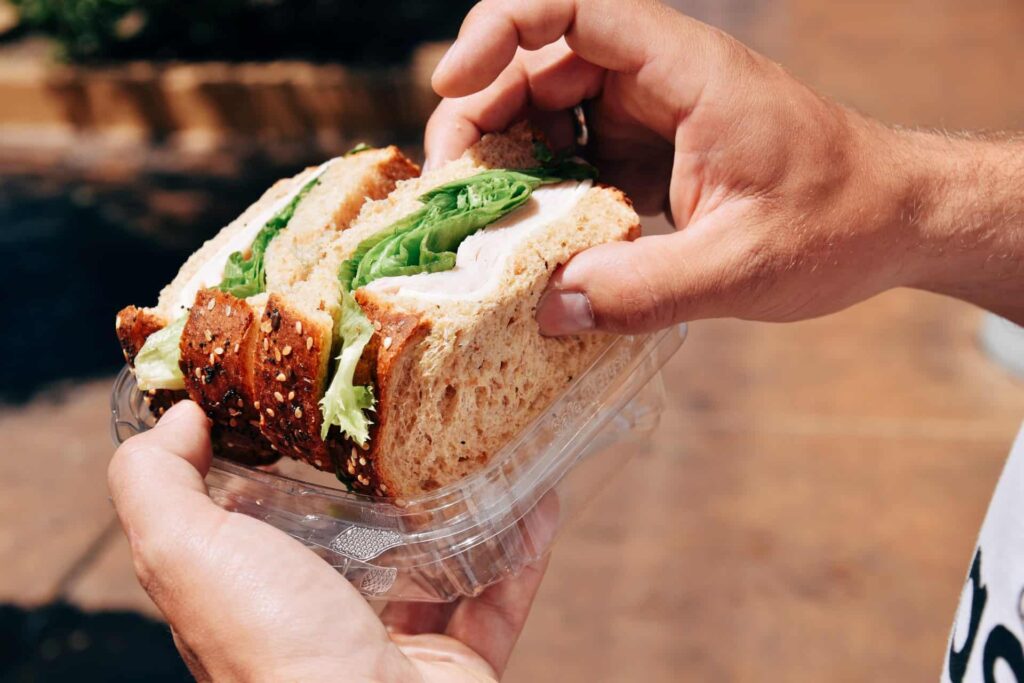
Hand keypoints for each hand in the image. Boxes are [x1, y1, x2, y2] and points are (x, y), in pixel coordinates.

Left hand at [108, 401, 546, 681]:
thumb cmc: (272, 654)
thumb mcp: (184, 555)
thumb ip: (156, 483)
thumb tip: (178, 414)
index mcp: (260, 593)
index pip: (275, 512)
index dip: (296, 453)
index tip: (328, 391)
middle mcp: (327, 617)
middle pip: (367, 532)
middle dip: (398, 474)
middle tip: (426, 409)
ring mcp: (399, 642)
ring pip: (442, 558)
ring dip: (472, 503)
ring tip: (495, 441)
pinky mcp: (461, 663)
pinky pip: (502, 595)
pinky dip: (524, 548)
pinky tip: (541, 496)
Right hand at [427, 0, 1023, 330]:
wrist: (894, 222)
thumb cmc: (839, 225)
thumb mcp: (744, 267)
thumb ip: (644, 291)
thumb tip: (546, 310)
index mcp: (685, 71)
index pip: (575, 8)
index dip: (499, 30)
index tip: (451, 85)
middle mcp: (658, 80)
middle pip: (537, 63)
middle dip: (479, 114)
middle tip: (448, 188)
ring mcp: (650, 116)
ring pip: (547, 112)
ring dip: (504, 158)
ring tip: (476, 221)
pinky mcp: (648, 155)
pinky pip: (574, 158)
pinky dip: (541, 192)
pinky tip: (526, 240)